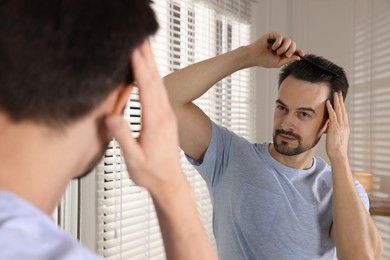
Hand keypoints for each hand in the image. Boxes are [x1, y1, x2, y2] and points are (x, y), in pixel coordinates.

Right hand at [106, 40, 183, 194]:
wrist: (169, 181)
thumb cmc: (151, 173)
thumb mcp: (133, 159)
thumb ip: (124, 138)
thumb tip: (113, 118)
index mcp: (155, 122)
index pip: (147, 89)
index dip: (141, 68)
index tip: (135, 51)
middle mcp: (164, 115)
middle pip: (156, 81)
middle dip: (148, 59)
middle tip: (141, 40)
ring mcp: (168, 116)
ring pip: (160, 84)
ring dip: (152, 65)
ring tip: (145, 50)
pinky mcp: (167, 118)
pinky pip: (161, 92)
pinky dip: (154, 78)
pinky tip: (150, 74)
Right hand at [246, 32, 303, 67]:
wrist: (254, 57)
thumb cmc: (264, 61)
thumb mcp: (278, 63)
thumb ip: (288, 60)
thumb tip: (298, 57)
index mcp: (283, 52)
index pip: (293, 50)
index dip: (298, 51)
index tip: (302, 54)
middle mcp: (281, 45)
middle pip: (292, 44)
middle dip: (291, 50)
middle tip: (286, 55)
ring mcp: (277, 40)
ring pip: (288, 40)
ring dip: (285, 47)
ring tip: (278, 52)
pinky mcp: (272, 35)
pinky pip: (280, 37)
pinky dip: (278, 43)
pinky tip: (273, 48)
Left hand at [325, 91, 349, 160]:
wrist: (338, 154)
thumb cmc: (336, 148)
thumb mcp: (335, 137)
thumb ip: (332, 130)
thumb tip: (327, 127)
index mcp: (345, 127)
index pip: (343, 113)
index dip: (342, 106)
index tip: (340, 99)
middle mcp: (344, 124)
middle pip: (342, 109)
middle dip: (340, 100)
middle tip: (338, 92)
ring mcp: (340, 125)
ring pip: (339, 110)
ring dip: (336, 101)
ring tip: (334, 94)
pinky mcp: (335, 127)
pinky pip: (333, 115)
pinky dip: (330, 108)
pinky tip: (328, 103)